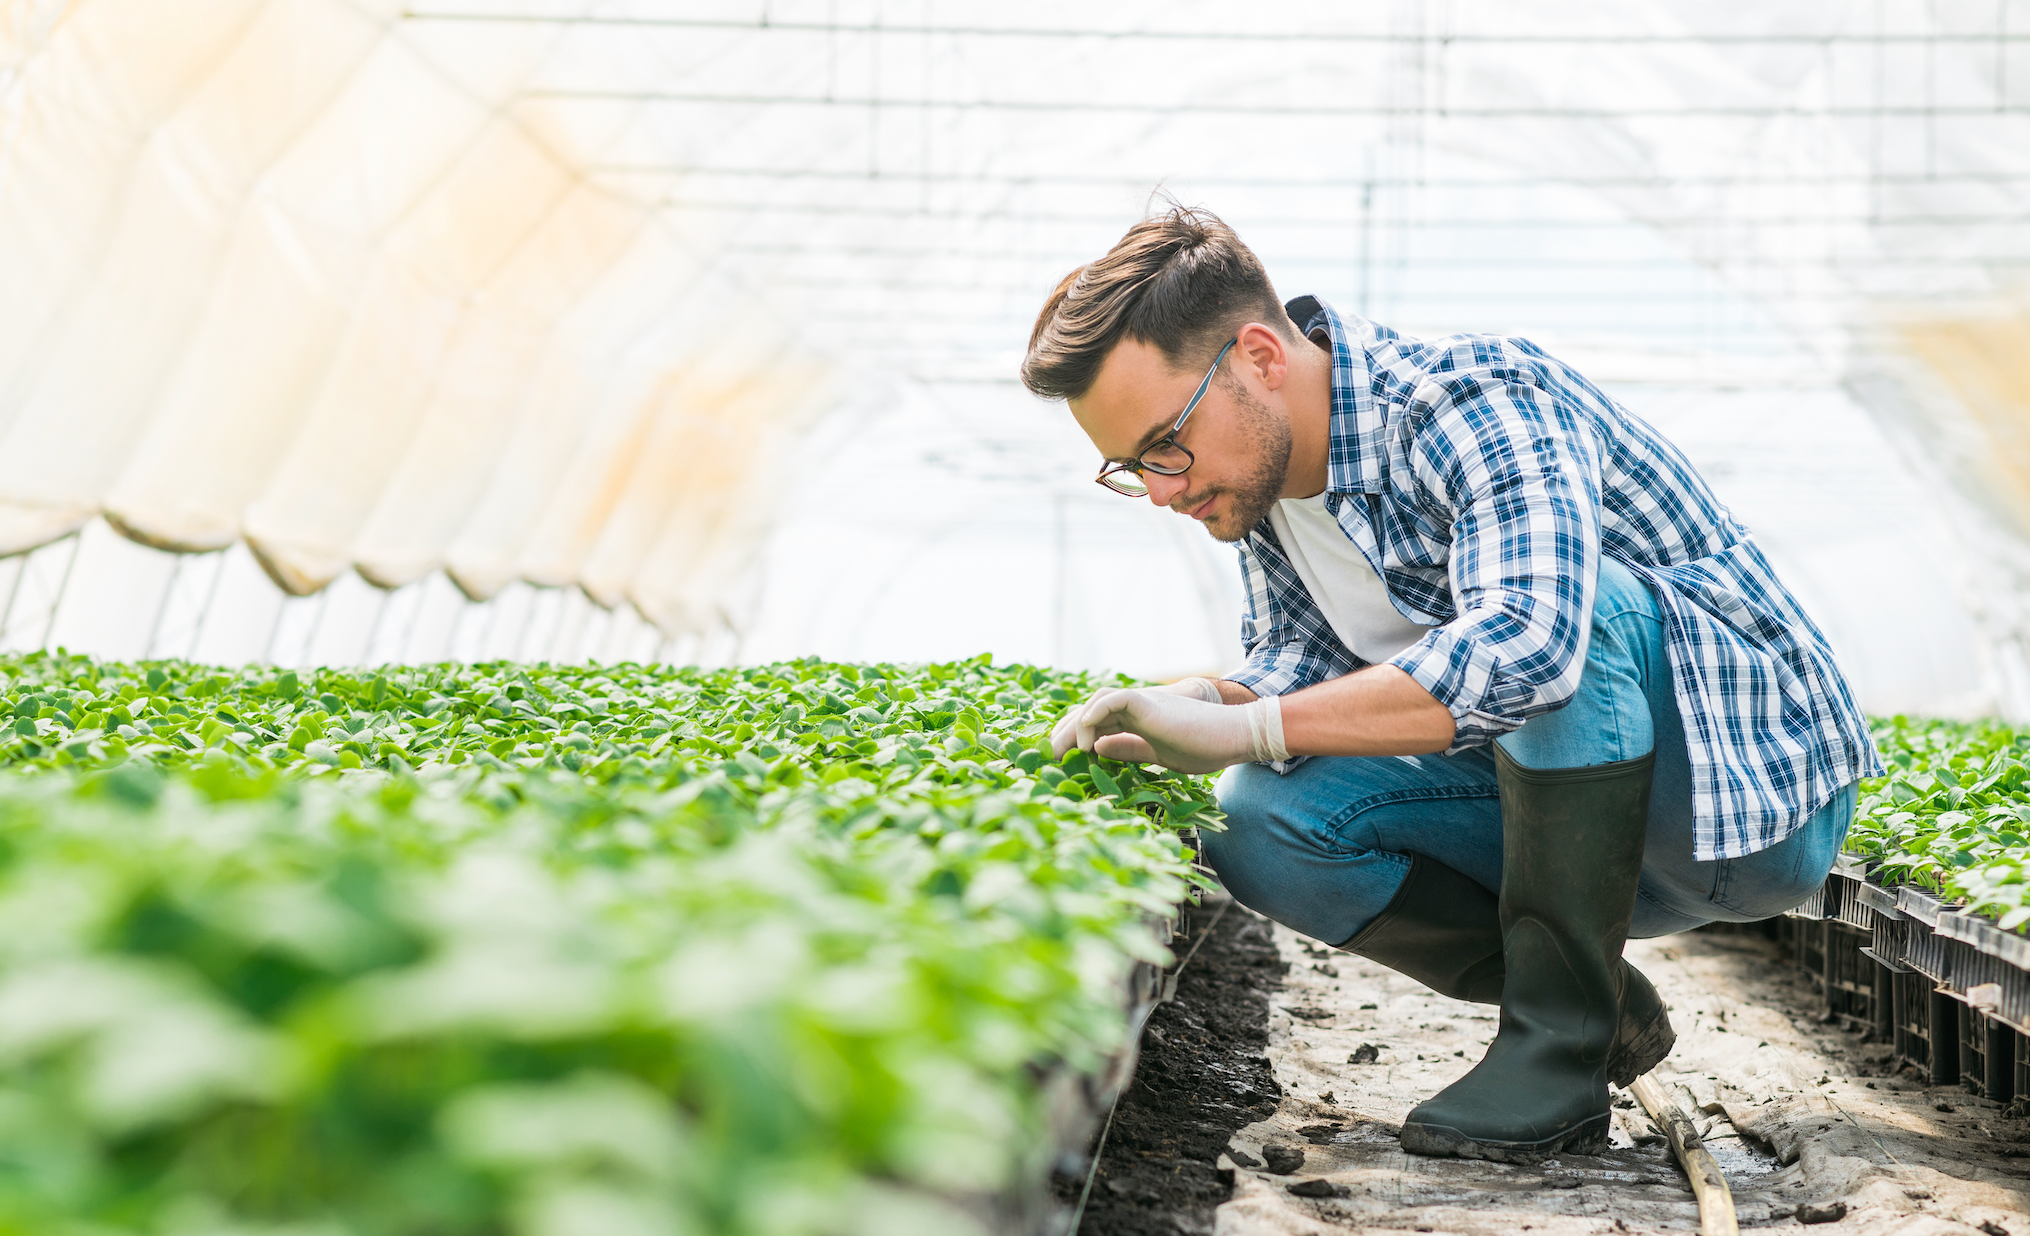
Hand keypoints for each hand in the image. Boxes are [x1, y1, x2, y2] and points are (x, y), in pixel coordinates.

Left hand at [1048, 677, 1221, 762]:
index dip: (1072, 740)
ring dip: (1074, 726)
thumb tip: (1098, 750)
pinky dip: (1095, 711)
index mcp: (1135, 722)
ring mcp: (1141, 703)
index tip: (1058, 762)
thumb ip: (1128, 749)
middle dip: (1064, 735)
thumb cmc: (1203, 747)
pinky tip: (1085, 732)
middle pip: (1088, 714)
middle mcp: (1134, 708)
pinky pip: (1113, 699)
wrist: (1233, 736)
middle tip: (1047, 759)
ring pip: (1095, 704)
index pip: (1094, 726)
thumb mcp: (1156, 754)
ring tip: (1064, 751)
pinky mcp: (1148, 702)